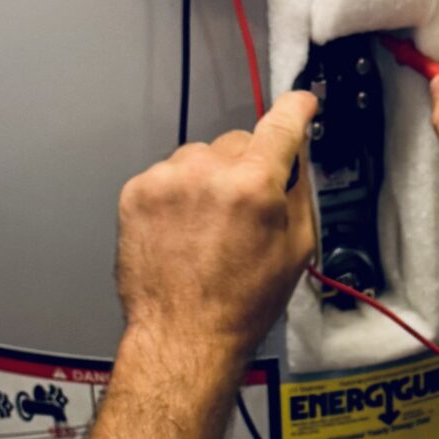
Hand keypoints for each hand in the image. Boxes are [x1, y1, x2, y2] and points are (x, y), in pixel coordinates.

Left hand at [115, 92, 317, 369]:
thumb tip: (297, 160)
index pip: (282, 122)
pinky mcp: (137, 191)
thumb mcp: (296, 249)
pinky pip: (169, 175)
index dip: (297, 109)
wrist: (183, 334)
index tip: (300, 103)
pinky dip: (179, 195)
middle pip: (239, 142)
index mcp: (254, 185)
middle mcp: (207, 173)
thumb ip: (299, 193)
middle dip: (248, 168)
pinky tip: (185, 230)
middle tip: (245, 212)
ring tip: (209, 228)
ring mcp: (167, 179)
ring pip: (201, 157)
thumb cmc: (238, 304)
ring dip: (209, 180)